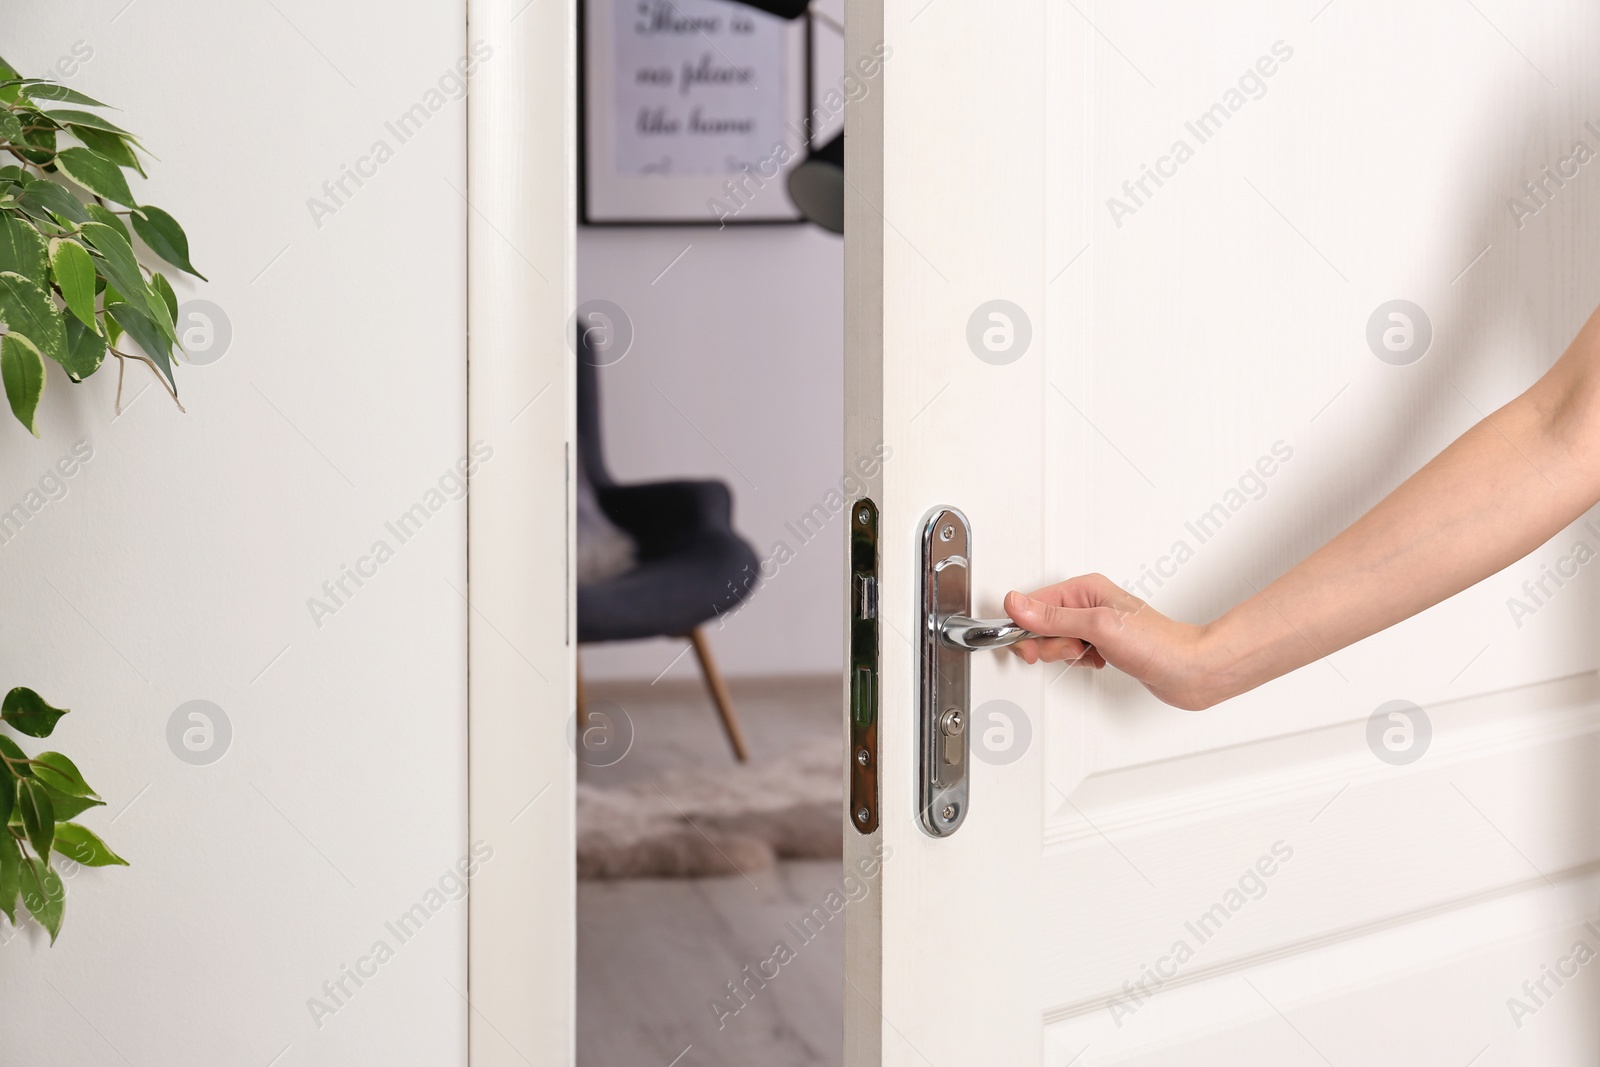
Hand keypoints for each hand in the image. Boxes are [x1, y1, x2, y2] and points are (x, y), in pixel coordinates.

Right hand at [1003, 575, 1220, 709]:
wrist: (1188, 670)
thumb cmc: (1156, 644)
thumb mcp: (1097, 626)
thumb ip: (1053, 618)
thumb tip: (1016, 604)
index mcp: (1085, 588)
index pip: (1035, 602)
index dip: (1027, 626)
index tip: (1030, 644)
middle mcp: (1088, 603)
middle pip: (1042, 623)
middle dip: (1051, 643)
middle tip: (1071, 649)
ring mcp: (1095, 624)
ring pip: (1055, 640)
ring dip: (1066, 654)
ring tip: (1089, 654)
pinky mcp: (1102, 644)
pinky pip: (1071, 652)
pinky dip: (1079, 661)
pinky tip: (1097, 661)